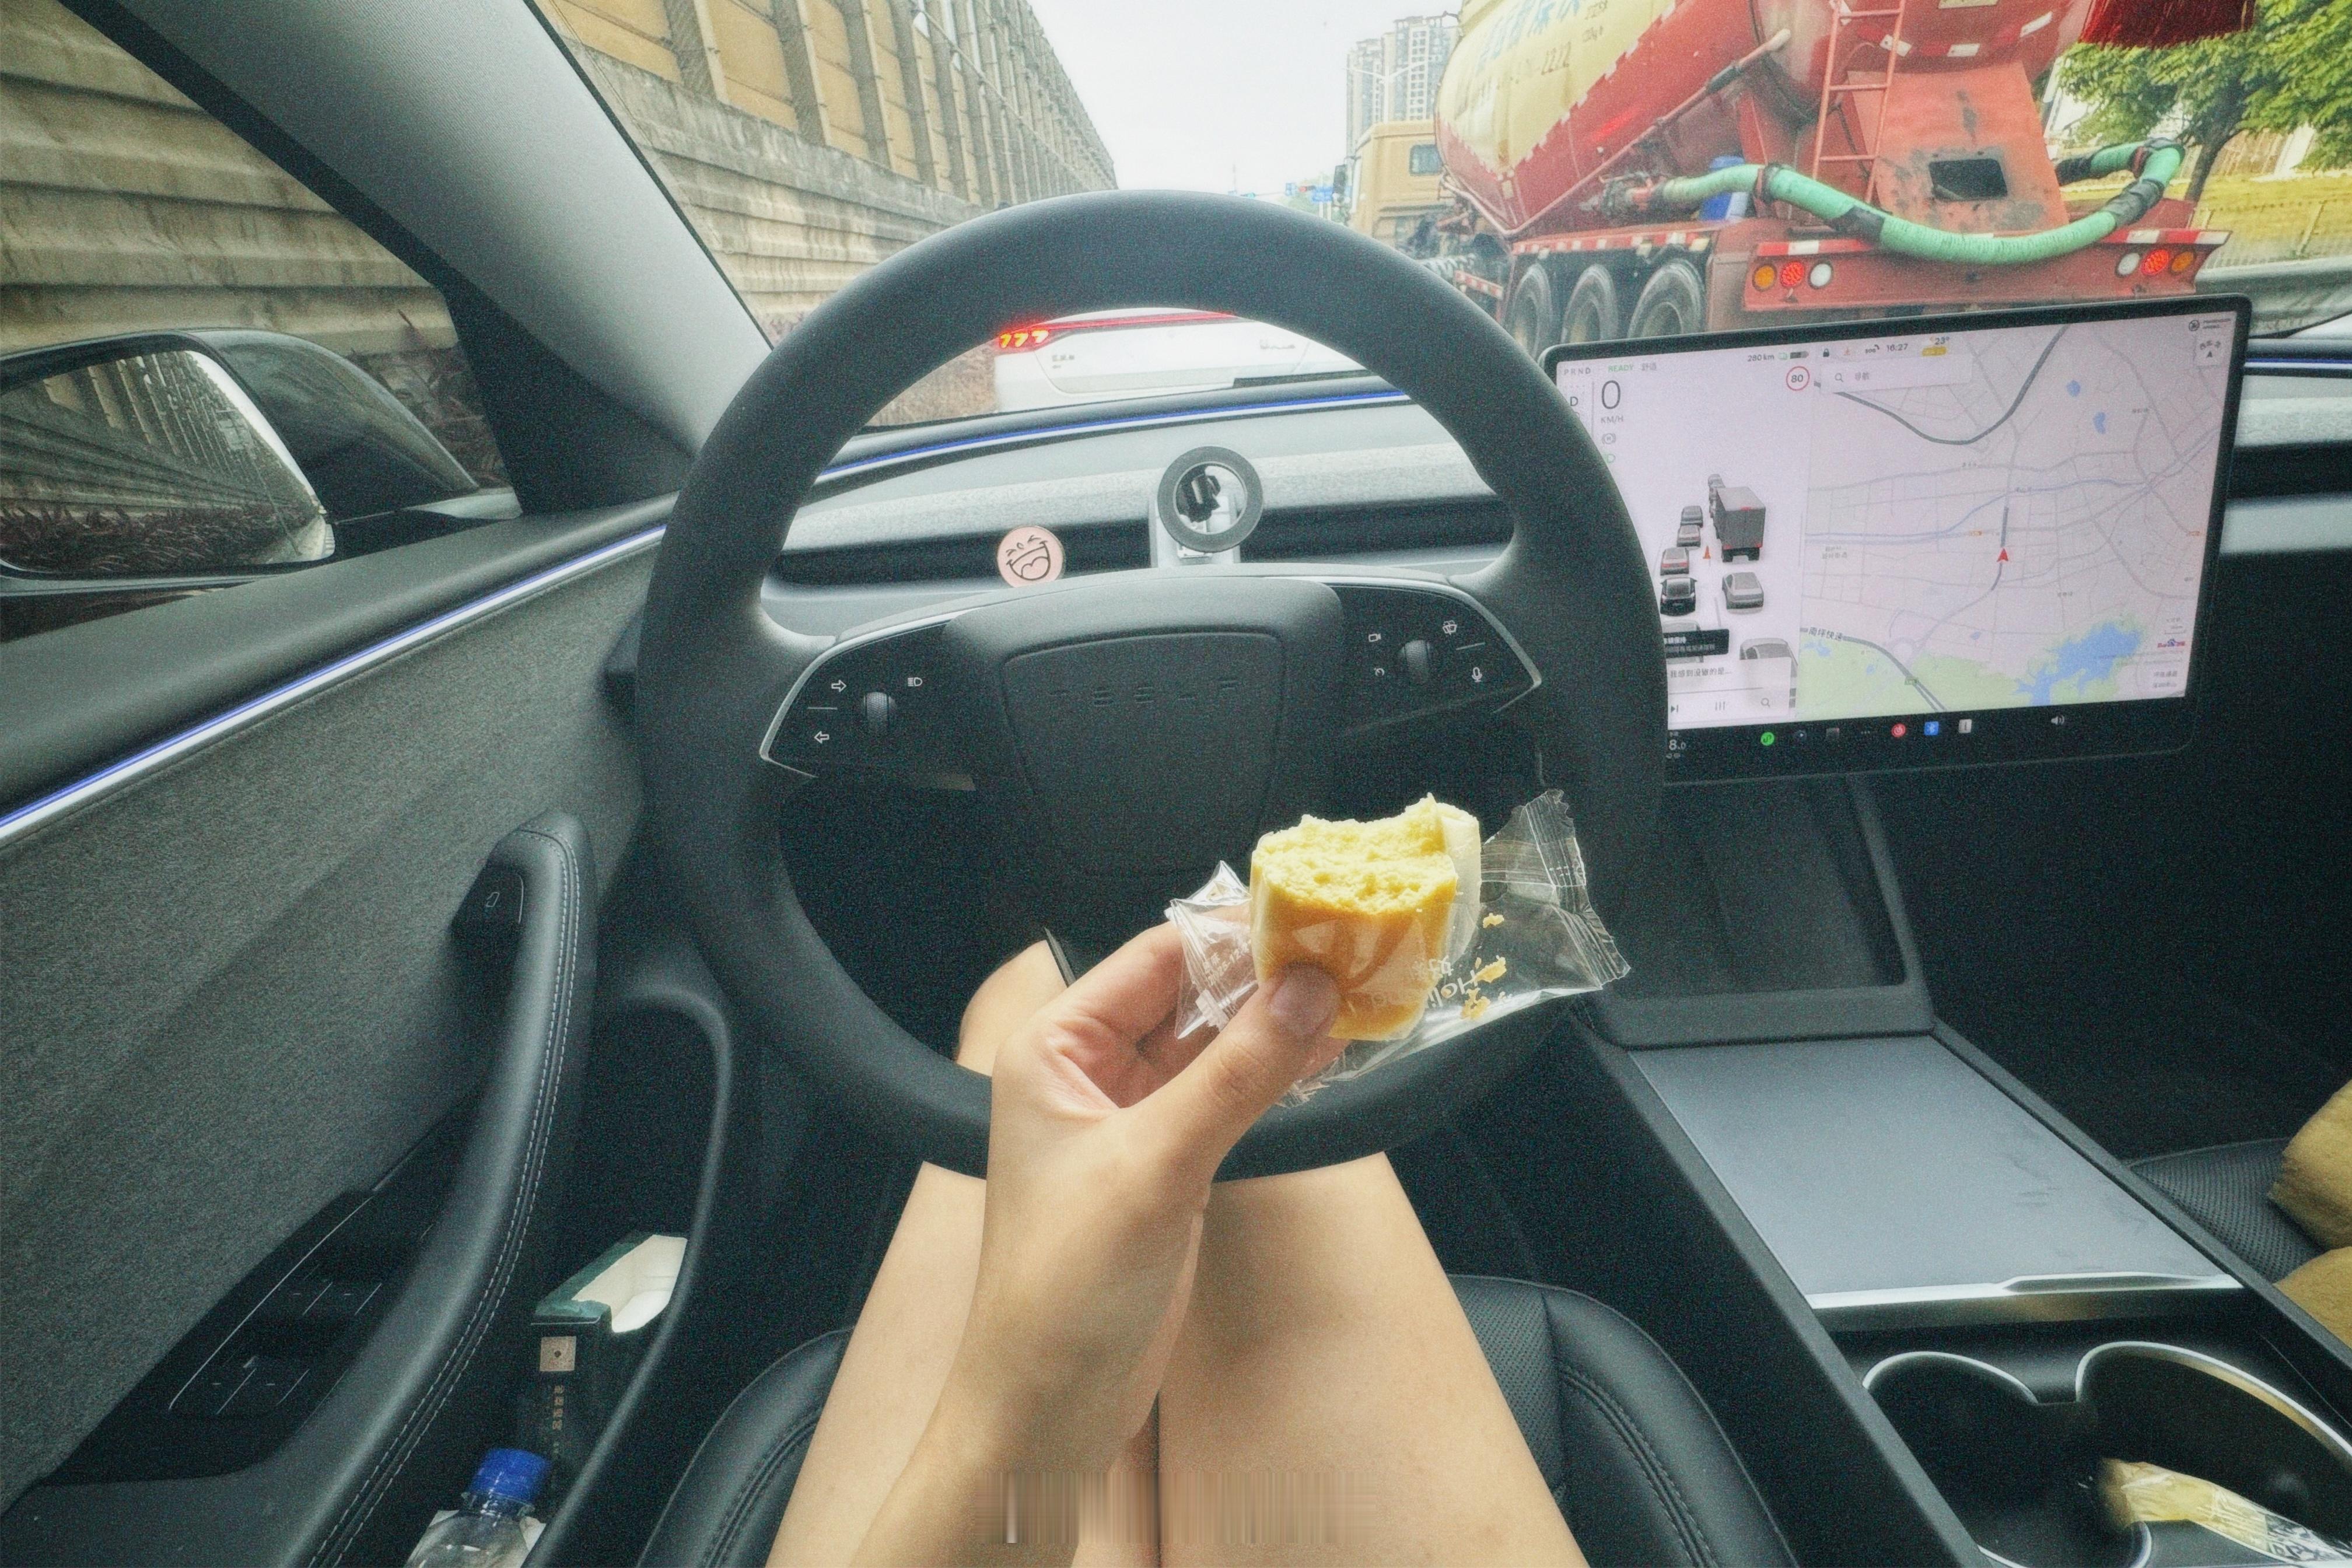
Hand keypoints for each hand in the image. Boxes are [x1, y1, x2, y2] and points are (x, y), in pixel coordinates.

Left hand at [854, 924, 1342, 1564]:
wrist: (1047, 1407)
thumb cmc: (1063, 1288)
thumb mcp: (1156, 1165)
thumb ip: (1238, 1074)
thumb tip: (1309, 990)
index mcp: (1052, 1049)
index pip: (1153, 959)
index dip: (1232, 937)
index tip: (1313, 918)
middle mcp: (1085, 1071)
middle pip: (1188, 996)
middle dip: (1264, 978)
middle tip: (1351, 953)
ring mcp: (1129, 1117)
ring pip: (1214, 1045)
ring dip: (1278, 1026)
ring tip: (1358, 995)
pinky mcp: (1167, 1162)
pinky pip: (1226, 1095)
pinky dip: (1273, 1075)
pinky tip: (1328, 1055)